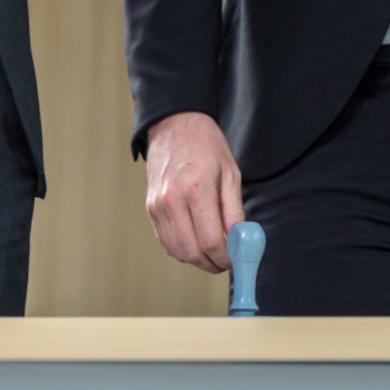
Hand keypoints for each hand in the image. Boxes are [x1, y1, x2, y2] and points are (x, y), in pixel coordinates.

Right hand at [144, 112, 245, 272]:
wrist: (175, 126)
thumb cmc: (207, 146)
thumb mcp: (231, 173)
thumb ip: (234, 210)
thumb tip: (239, 240)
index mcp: (197, 189)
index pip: (211, 240)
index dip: (226, 257)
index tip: (236, 259)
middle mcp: (173, 200)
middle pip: (191, 252)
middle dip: (211, 263)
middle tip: (226, 261)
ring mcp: (157, 206)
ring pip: (176, 251)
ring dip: (196, 260)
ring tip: (213, 254)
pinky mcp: (150, 209)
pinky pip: (165, 241)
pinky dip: (182, 249)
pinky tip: (196, 243)